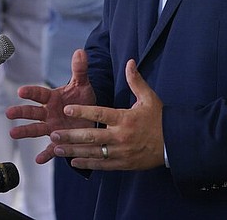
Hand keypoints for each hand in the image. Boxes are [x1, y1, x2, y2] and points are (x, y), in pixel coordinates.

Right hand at [6, 50, 95, 163]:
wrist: (92, 117)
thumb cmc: (83, 99)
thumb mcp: (83, 84)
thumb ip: (80, 69)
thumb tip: (80, 51)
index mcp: (53, 98)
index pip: (39, 94)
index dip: (31, 92)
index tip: (21, 91)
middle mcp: (49, 113)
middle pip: (33, 112)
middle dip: (21, 112)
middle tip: (9, 113)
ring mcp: (52, 127)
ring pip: (36, 129)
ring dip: (25, 131)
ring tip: (13, 133)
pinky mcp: (60, 141)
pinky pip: (51, 149)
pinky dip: (46, 154)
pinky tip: (38, 159)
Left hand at [48, 59, 163, 170]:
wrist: (174, 143)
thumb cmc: (160, 119)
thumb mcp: (149, 97)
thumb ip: (136, 81)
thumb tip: (129, 61)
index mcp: (125, 118)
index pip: (100, 113)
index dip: (83, 111)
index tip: (67, 108)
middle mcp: (120, 136)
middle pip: (91, 136)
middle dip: (70, 135)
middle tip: (53, 134)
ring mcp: (121, 152)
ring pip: (92, 152)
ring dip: (73, 151)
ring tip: (56, 148)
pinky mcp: (123, 164)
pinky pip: (102, 164)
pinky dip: (87, 163)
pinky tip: (73, 161)